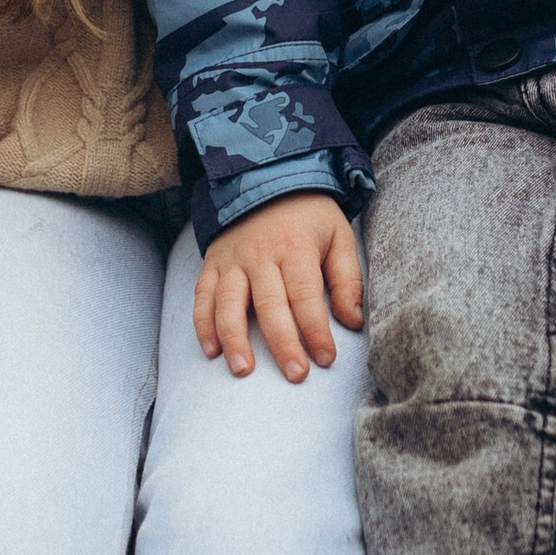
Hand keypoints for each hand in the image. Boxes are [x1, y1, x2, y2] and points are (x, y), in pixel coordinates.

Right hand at [193, 193, 364, 381]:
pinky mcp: (213, 263)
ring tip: (242, 370)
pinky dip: (203, 324)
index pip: (305, 296)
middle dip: (283, 343)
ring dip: (234, 338)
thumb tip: (352, 322)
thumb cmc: (309, 217)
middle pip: (269, 305)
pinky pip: (203, 296)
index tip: (326, 359)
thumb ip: (347, 280)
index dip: (316, 330)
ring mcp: (232, 260)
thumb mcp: (339, 236)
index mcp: (296, 247)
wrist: (266, 180)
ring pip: (229, 303)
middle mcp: (260, 255)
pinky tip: (211, 350)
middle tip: (295, 374)